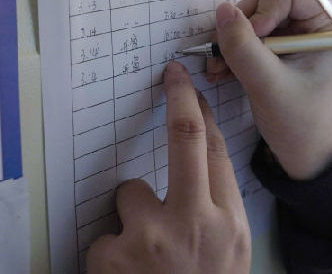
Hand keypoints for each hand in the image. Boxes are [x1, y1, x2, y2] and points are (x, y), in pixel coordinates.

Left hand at [86, 61, 250, 273]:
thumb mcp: (228, 254)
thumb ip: (215, 211)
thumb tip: (197, 162)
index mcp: (229, 224)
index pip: (218, 151)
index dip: (202, 112)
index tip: (189, 86)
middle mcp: (198, 224)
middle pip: (187, 138)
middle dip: (179, 99)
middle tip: (172, 76)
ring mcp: (155, 237)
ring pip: (131, 190)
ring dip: (130, 216)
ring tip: (141, 255)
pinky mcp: (116, 255)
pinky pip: (103, 234)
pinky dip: (110, 254)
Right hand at [207, 0, 331, 179]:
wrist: (303, 153)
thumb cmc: (299, 124)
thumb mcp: (269, 87)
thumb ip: (244, 48)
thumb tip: (222, 9)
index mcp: (328, 26)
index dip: (264, 10)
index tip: (257, 42)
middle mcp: (311, 22)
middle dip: (242, 27)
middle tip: (229, 57)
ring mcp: (291, 33)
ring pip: (249, 13)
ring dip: (229, 39)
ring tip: (220, 68)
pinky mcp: (274, 45)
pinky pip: (243, 31)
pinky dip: (228, 48)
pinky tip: (221, 70)